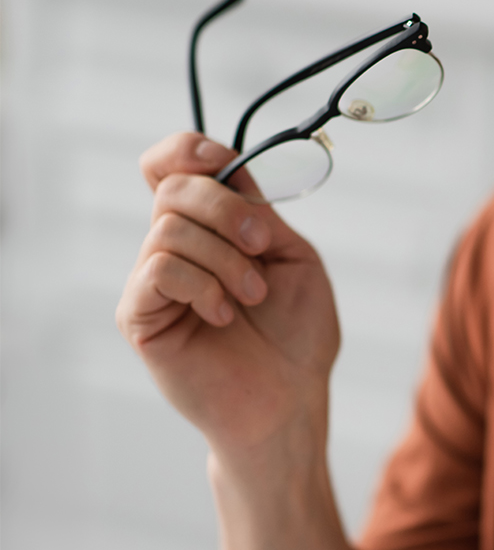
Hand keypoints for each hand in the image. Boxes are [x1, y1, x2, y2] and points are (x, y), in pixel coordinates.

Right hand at [115, 132, 339, 457]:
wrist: (290, 399)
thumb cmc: (297, 335)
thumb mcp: (294, 257)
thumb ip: (260, 212)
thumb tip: (228, 167)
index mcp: (213, 227)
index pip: (173, 165)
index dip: (187, 149)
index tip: (221, 159)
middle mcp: (175, 247)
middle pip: (174, 187)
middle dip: (227, 209)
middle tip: (263, 247)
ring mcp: (153, 282)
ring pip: (169, 228)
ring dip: (226, 259)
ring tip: (252, 298)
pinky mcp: (140, 317)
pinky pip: (157, 270)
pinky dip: (201, 285)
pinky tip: (224, 315)